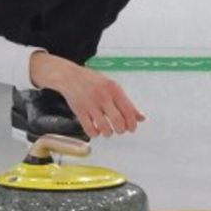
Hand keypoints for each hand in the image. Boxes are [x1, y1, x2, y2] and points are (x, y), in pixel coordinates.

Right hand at [30, 53, 145, 137]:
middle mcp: (103, 96)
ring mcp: (91, 104)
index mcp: (114, 89)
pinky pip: (90, 130)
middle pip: (118, 122)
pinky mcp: (80, 111)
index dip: (132, 123)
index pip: (129, 111)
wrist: (69, 76)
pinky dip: (95, 134)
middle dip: (121, 130)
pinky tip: (96, 130)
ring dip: (108, 133)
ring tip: (107, 130)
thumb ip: (127, 103)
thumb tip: (141, 118)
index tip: (132, 128)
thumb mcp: (112, 87)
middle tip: (119, 129)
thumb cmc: (92, 81)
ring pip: (105, 128)